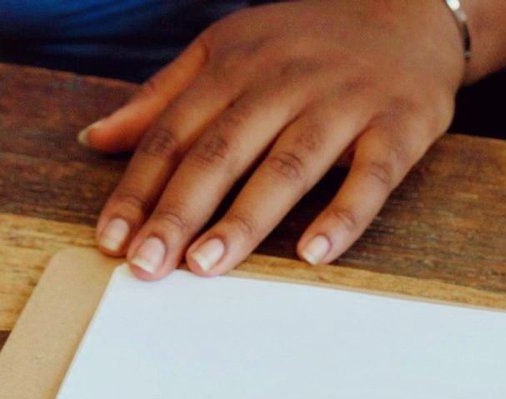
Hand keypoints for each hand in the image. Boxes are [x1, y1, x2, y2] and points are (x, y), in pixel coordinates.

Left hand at [80, 0, 464, 278]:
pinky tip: (314, 253)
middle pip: (221, 152)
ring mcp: (343, 103)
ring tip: (206, 265)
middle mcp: (285, 81)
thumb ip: (163, 96)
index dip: (139, 187)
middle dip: (178, 211)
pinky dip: (343, 215)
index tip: (111, 239)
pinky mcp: (398, 127)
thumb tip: (95, 139)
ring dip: (244, 218)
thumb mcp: (227, 50)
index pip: (174, 132)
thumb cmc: (308, 43)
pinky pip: (370, 177)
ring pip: (287, 165)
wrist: (410, 8)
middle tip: (147, 265)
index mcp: (235, 64)